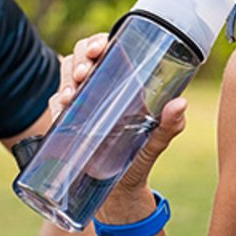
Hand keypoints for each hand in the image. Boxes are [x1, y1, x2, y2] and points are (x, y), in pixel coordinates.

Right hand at [54, 32, 189, 221]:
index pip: (107, 48)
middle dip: (80, 59)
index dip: (97, 42)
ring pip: (65, 74)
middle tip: (84, 74)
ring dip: (66, 79)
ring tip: (72, 94)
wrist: (118, 194)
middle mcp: (99, 87)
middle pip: (81, 56)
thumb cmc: (140, 160)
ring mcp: (81, 102)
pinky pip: (54, 103)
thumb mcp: (156, 143)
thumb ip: (168, 126)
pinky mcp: (66, 121)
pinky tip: (63, 110)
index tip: (98, 49)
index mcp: (122, 82)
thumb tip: (180, 104)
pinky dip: (55, 103)